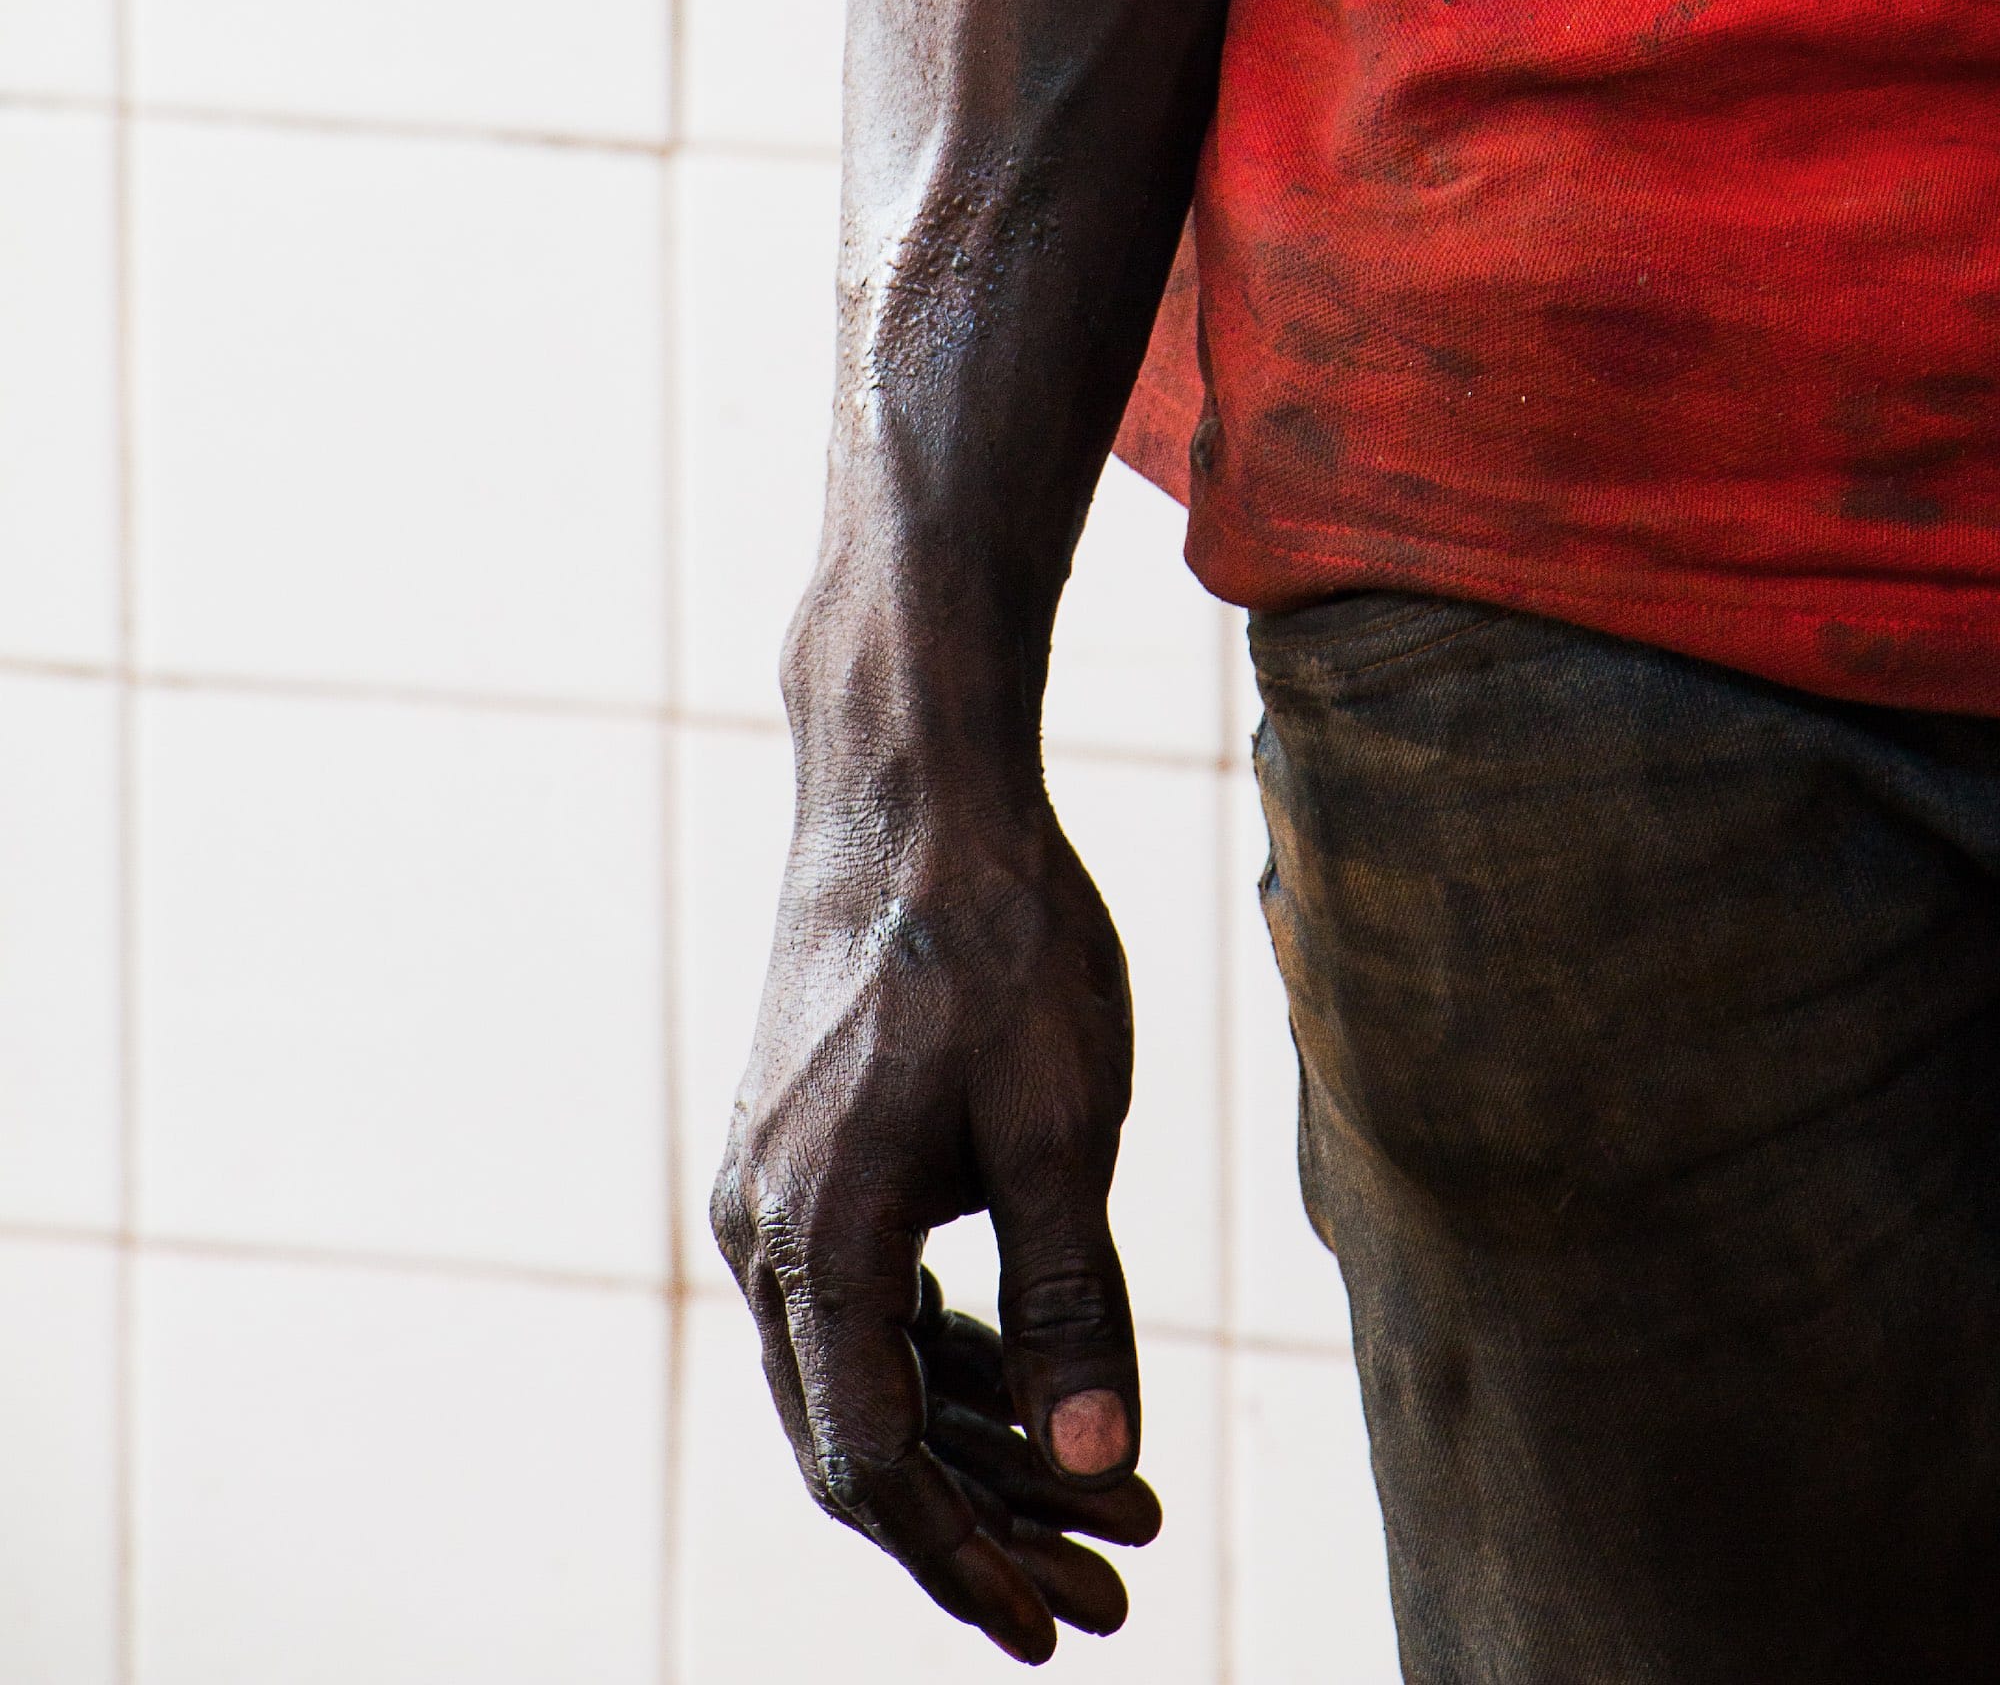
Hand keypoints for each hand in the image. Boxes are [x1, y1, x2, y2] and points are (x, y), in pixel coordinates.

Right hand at [710, 791, 1156, 1662]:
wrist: (915, 780)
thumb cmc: (995, 940)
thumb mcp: (1062, 1128)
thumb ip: (1073, 1304)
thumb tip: (1098, 1463)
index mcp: (815, 1239)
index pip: (872, 1464)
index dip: (964, 1564)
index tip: (1057, 1630)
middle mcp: (765, 1226)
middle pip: (863, 1431)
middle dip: (985, 1524)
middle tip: (1113, 1588)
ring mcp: (777, 1182)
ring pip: (869, 1363)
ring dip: (983, 1438)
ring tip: (1112, 1497)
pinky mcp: (807, 1143)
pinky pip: (871, 1290)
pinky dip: (953, 1349)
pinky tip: (1035, 1377)